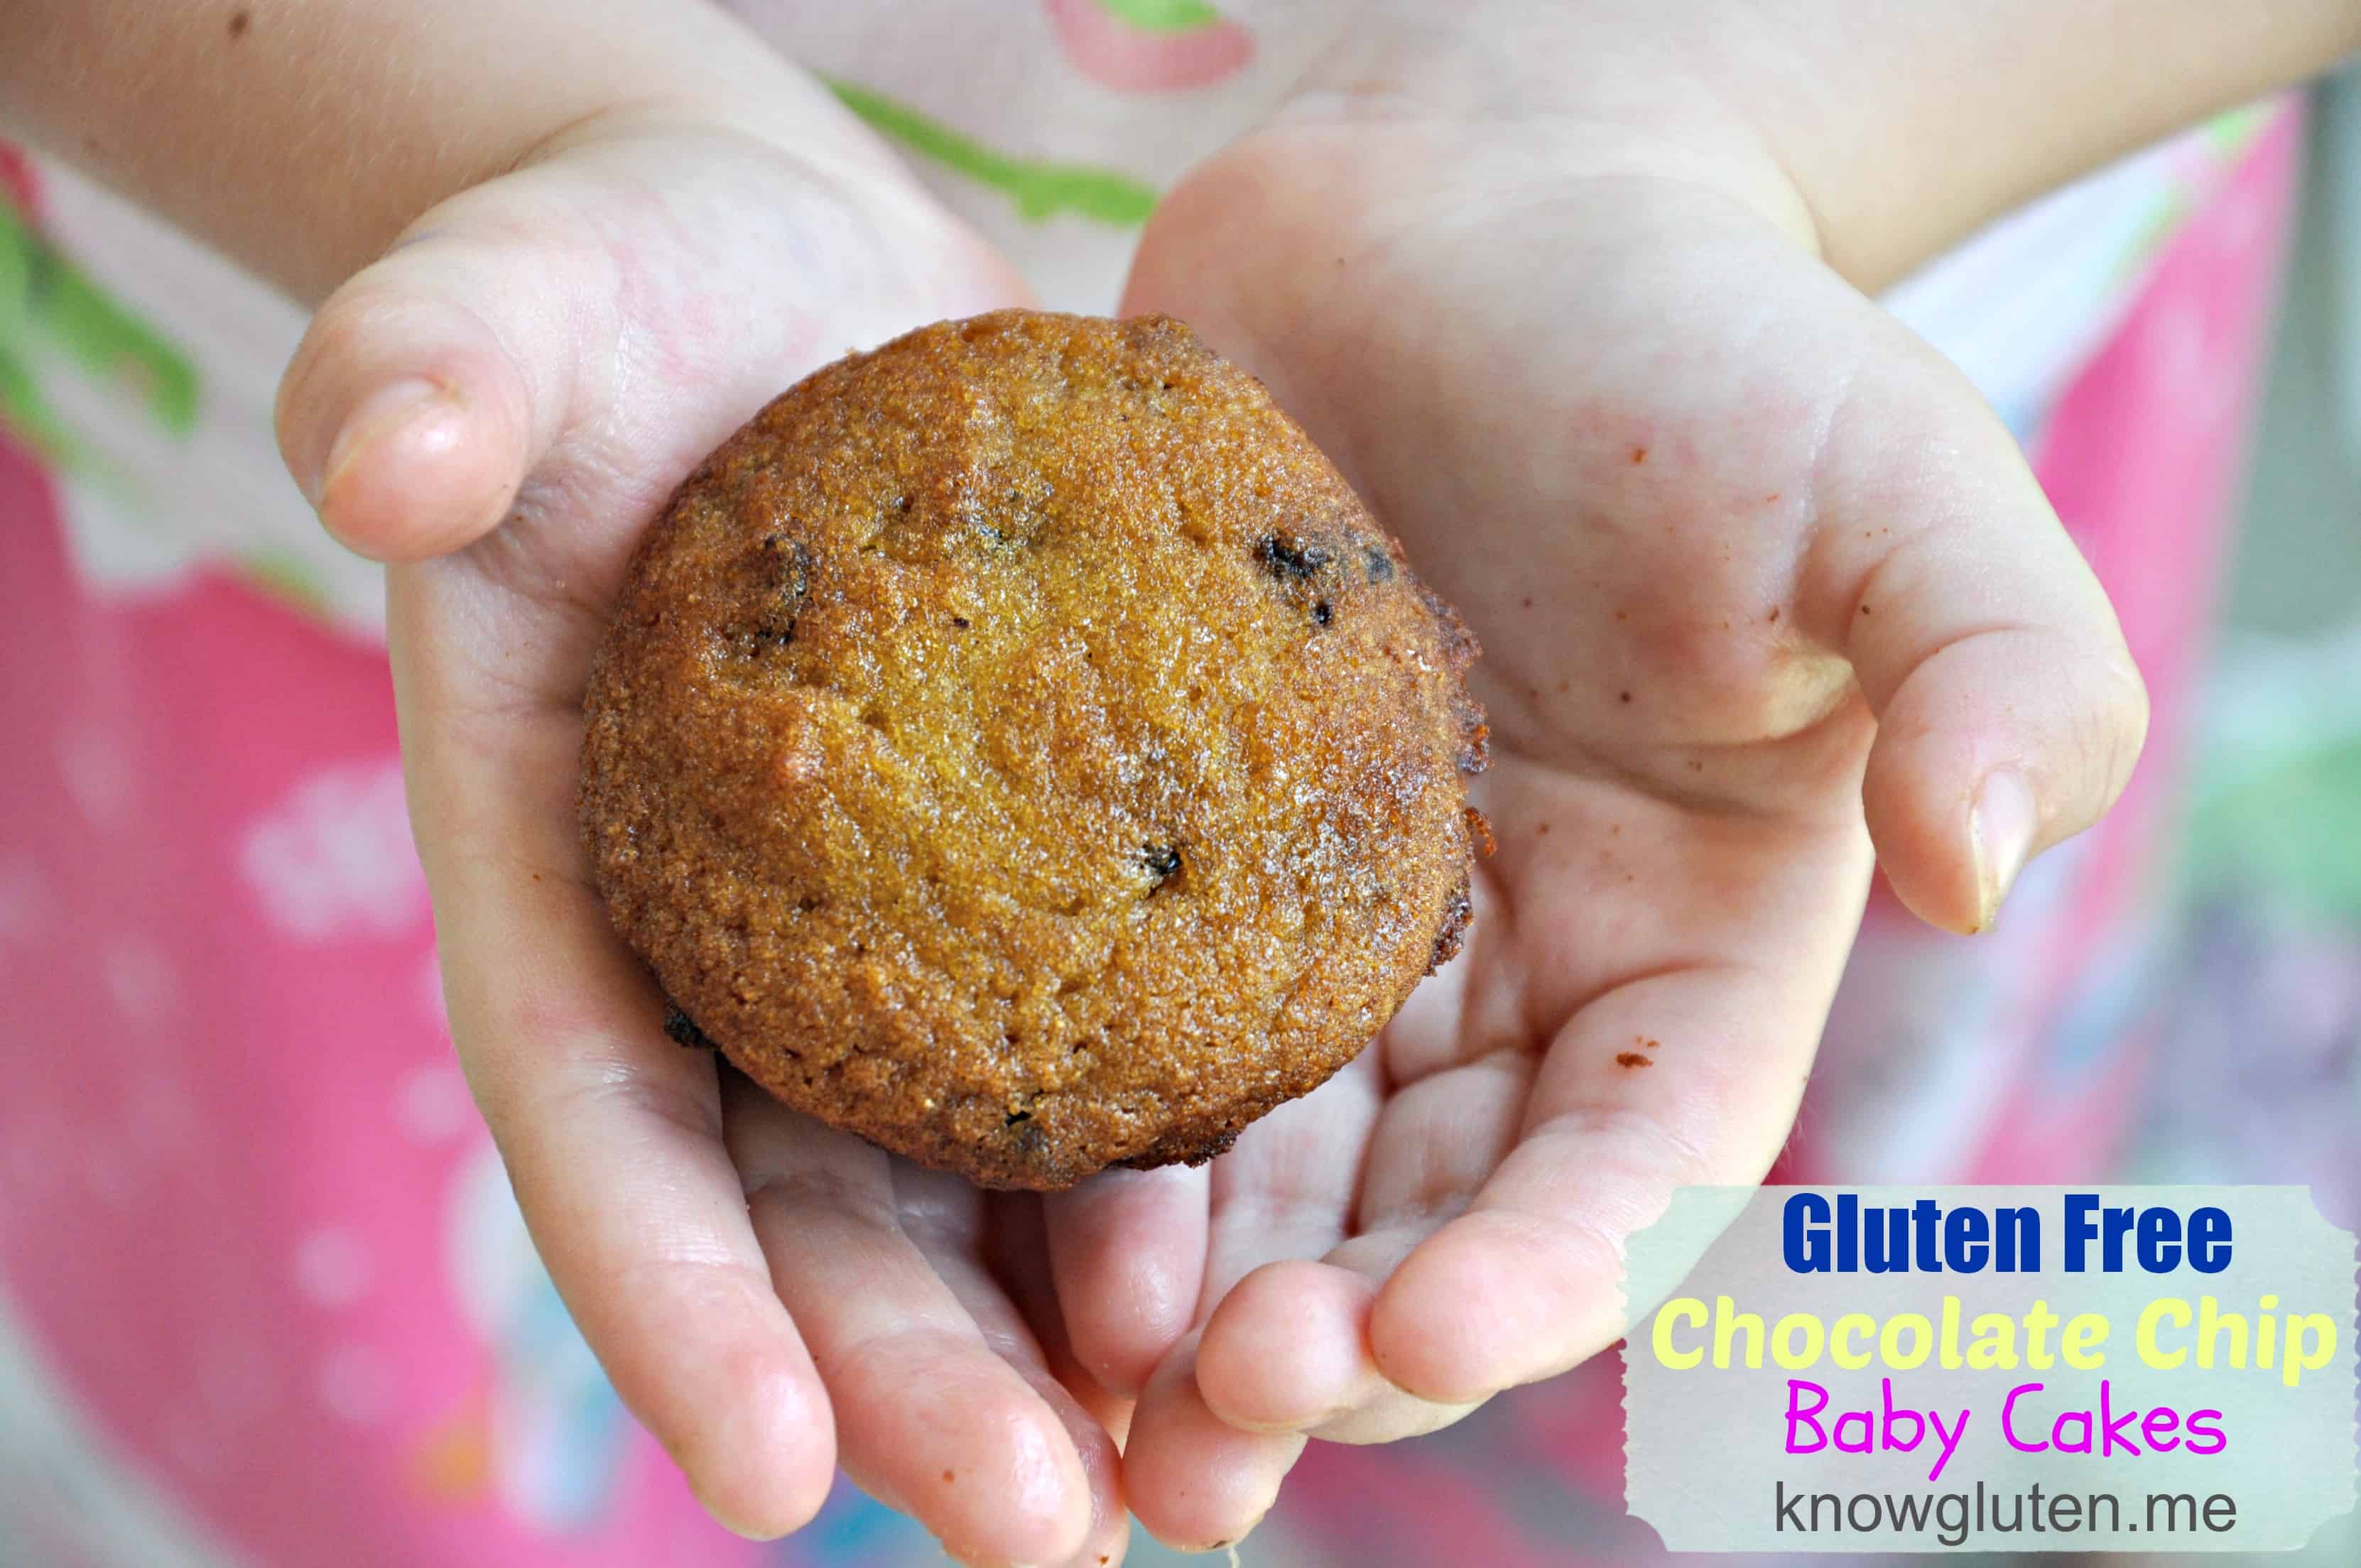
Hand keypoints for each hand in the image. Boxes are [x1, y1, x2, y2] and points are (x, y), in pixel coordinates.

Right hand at [277, 112, 1137, 1564]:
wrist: (777, 287)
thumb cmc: (613, 297)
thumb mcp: (508, 306)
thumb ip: (425, 367)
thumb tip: (377, 449)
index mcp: (560, 866)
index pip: (591, 1115)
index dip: (665, 1301)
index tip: (763, 1482)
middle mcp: (722, 945)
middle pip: (801, 1210)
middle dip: (909, 1384)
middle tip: (1047, 1528)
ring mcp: (882, 925)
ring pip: (964, 1182)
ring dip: (1067, 1341)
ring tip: (1195, 1469)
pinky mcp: (1024, 869)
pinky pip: (1101, 1044)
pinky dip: (1173, 1172)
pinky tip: (1280, 1269)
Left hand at [1061, 13, 2147, 1547]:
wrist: (1465, 209)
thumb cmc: (1705, 340)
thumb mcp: (1901, 487)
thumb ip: (1998, 673)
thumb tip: (1986, 875)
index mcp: (1687, 945)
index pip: (1630, 1160)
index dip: (1539, 1269)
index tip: (1426, 1332)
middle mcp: (1505, 972)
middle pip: (1425, 1214)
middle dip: (1333, 1339)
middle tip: (1211, 1424)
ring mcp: (1329, 921)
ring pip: (1262, 1166)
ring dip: (1182, 1300)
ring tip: (1094, 1394)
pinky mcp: (1178, 845)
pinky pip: (1116, 1015)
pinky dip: (1065, 1129)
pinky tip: (982, 1202)